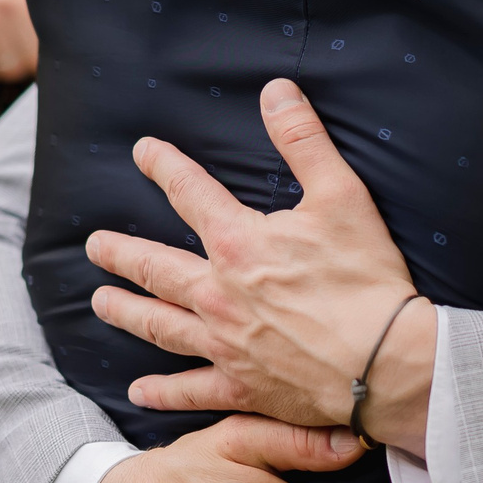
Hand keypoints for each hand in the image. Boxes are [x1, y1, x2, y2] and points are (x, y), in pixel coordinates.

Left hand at [86, 80, 434, 452]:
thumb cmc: (368, 278)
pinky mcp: (242, 387)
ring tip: (99, 303)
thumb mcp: (342, 196)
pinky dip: (162, 392)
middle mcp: (218, 294)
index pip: (189, 192)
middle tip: (93, 245)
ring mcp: (225, 344)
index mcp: (239, 244)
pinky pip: (191, 391)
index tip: (142, 152)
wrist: (388, 363)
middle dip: (121, 252)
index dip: (164, 166)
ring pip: (160, 325)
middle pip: (155, 267)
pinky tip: (138, 393)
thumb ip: (304, 140)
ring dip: (126, 311)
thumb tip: (276, 90)